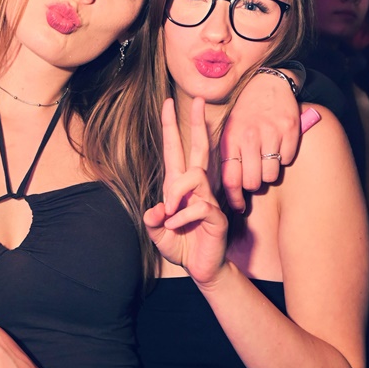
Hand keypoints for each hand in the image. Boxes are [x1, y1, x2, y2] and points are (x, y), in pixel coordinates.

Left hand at [143, 97, 227, 285]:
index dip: (171, 127)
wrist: (202, 268)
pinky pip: (198, 205)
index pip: (175, 150)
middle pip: (198, 148)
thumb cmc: (182, 246)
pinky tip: (177, 228)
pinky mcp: (216, 214)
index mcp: (178, 186)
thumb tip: (155, 209)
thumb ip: (152, 220)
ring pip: (193, 177)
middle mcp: (195, 187)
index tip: (167, 103)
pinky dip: (182, 218)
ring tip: (170, 215)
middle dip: (196, 123)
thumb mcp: (157, 233)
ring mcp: (208, 198)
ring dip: (176, 195)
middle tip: (200, 98)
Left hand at [219, 70, 301, 208]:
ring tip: (266, 159)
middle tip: (255, 177)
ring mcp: (270, 133)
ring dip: (269, 172)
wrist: (266, 84)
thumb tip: (230, 191)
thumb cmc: (245, 114)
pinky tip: (278, 146)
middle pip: (253, 182)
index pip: (231, 179)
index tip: (239, 207)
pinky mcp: (289, 129)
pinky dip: (284, 157)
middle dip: (254, 185)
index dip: (235, 198)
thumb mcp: (229, 132)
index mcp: (231, 139)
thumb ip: (229, 158)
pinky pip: (287, 159)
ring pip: (271, 175)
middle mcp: (249, 136)